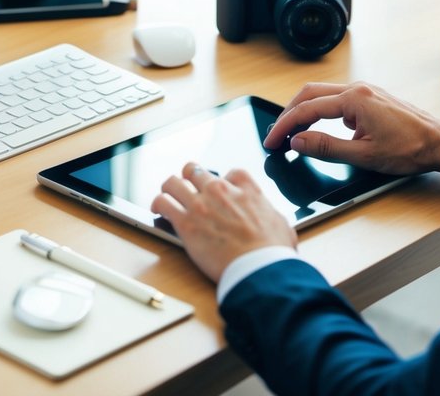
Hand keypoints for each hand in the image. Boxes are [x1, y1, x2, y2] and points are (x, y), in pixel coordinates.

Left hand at [151, 162, 296, 282]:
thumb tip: (272, 219)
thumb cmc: (273, 252)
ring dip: (170, 188)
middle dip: (191, 178)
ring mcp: (200, 205)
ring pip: (173, 182)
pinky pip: (163, 203)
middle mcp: (220, 191)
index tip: (222, 189)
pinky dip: (158, 204)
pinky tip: (158, 210)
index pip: (230, 173)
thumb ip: (269, 214)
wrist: (259, 268)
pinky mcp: (185, 223)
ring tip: (168, 196)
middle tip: (188, 188)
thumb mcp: (281, 224)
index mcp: (246, 189)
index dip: (224, 181)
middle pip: (196, 171)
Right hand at [261, 81, 439, 175]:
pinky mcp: (370, 98)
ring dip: (303, 110)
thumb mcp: (364, 156)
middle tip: (276, 135)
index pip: (307, 109)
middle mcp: (358, 89)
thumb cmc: (411, 149)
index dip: (285, 126)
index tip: (273, 141)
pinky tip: (318, 127)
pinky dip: (319, 110)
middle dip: (289, 114)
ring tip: (292, 132)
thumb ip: (327, 147)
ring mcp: (365, 91)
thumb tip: (298, 142)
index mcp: (355, 100)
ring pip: (322, 94)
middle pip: (309, 94)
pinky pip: (335, 98)